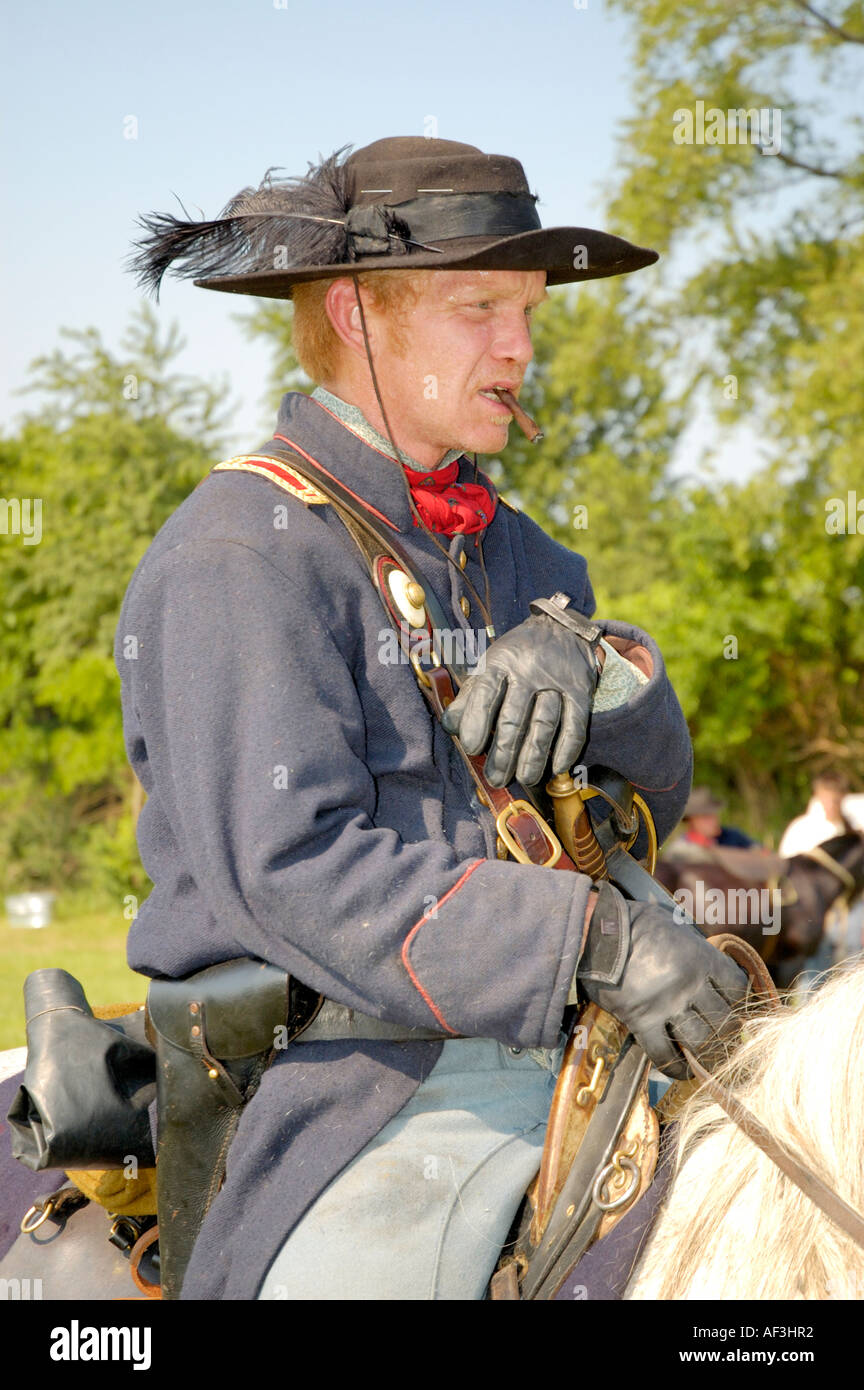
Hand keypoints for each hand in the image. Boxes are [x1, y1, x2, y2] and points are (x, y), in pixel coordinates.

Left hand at [440, 595, 600, 788]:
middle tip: (496, 778)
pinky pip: (576, 724)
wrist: (562, 627)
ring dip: (534, 755)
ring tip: (525, 778)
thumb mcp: (489, 665)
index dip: (477, 722)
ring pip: (544, 724)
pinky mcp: (581, 691)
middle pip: (515, 717)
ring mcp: (557, 681)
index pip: (486, 694)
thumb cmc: (517, 655)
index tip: (472, 748)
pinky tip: (558, 767)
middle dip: (504, 752)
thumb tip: (450, 728)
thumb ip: (469, 696)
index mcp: (500, 662)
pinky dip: (568, 747)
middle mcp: (529, 671)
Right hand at [576, 882, 748, 1078]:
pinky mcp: (641, 1020)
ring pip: (700, 1042)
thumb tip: (707, 962)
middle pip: (723, 1020)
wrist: (595, 930)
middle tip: (724, 1038)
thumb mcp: (674, 925)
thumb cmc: (633, 922)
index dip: (739, 1000)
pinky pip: (664, 1054)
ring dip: (706, 1054)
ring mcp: (665, 1004)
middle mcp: (689, 983)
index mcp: (700, 957)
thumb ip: (694, 946)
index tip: (734, 1006)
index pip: (736, 987)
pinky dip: (675, 1067)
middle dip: (727, 1032)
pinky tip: (682, 1070)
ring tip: (706, 1058)